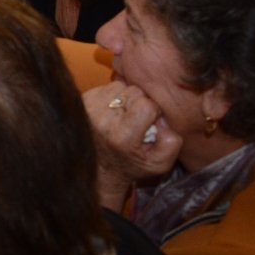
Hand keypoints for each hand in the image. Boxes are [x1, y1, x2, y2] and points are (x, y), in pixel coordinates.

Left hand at [83, 81, 182, 209]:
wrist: (100, 168)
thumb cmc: (132, 165)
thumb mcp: (159, 164)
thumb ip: (171, 143)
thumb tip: (162, 120)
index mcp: (122, 137)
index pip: (146, 105)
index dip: (154, 112)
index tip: (150, 124)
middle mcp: (102, 121)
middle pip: (134, 92)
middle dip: (141, 103)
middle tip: (138, 120)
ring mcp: (89, 110)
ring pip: (120, 87)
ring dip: (127, 98)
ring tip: (126, 116)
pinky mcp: (83, 101)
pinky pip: (107, 87)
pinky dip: (114, 96)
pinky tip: (115, 112)